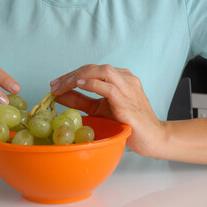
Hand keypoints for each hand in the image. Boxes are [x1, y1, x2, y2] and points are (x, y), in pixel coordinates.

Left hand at [50, 64, 165, 157]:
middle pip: (95, 68)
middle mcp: (125, 79)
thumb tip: (59, 95)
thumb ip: (80, 101)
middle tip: (54, 85)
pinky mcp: (128, 102)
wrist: (152, 138)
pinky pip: (109, 88)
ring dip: (80, 76)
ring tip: (64, 85)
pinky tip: (79, 85)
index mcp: (120, 78)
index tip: (55, 84)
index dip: (71, 74)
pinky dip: (93, 84)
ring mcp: (129, 89)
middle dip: (72, 75)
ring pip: (103, 72)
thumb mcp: (98, 109)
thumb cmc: (127, 123)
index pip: (92, 70)